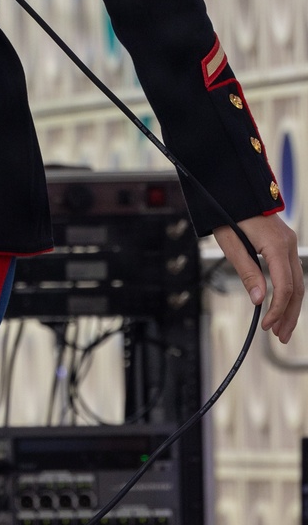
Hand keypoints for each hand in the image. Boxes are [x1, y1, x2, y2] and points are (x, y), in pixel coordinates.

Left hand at [213, 212, 302, 342]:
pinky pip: (291, 271)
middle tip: (280, 336)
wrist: (231, 188)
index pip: (285, 286)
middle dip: (290, 314)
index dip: (277, 309)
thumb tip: (259, 300)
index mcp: (276, 245)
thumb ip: (247, 272)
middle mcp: (288, 244)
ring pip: (297, 281)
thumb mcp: (231, 244)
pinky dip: (289, 290)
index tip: (266, 325)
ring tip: (282, 327)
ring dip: (291, 305)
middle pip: (297, 287)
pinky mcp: (283, 242)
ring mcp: (288, 242)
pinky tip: (282, 304)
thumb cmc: (227, 212)